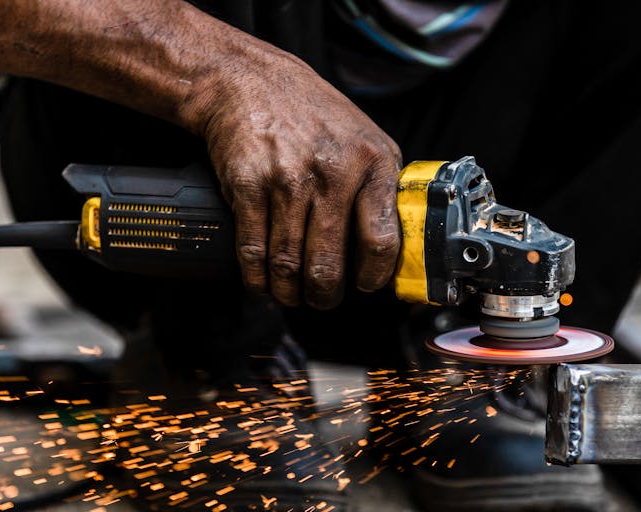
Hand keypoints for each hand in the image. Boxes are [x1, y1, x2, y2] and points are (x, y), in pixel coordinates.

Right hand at [196, 44, 402, 309]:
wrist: (250, 82)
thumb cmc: (313, 116)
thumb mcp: (365, 139)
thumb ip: (380, 188)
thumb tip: (391, 250)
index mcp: (373, 162)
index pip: (382, 240)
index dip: (373, 276)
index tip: (365, 287)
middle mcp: (334, 171)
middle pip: (329, 263)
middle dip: (324, 295)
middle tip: (321, 299)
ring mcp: (289, 179)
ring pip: (289, 264)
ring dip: (289, 292)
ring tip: (291, 295)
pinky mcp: (249, 185)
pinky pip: (254, 249)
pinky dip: (257, 277)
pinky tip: (263, 282)